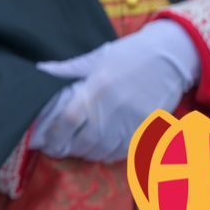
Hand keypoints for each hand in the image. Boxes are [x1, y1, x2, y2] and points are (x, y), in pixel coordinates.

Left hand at [29, 19, 200, 162]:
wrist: (170, 57)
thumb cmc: (129, 54)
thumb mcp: (95, 57)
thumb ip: (67, 69)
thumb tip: (40, 71)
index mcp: (98, 88)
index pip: (70, 118)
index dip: (54, 133)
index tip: (43, 140)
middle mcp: (114, 108)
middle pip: (85, 140)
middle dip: (66, 148)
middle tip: (54, 148)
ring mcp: (133, 121)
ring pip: (104, 149)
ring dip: (85, 153)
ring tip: (72, 150)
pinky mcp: (148, 129)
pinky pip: (124, 151)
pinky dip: (107, 155)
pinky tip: (97, 151)